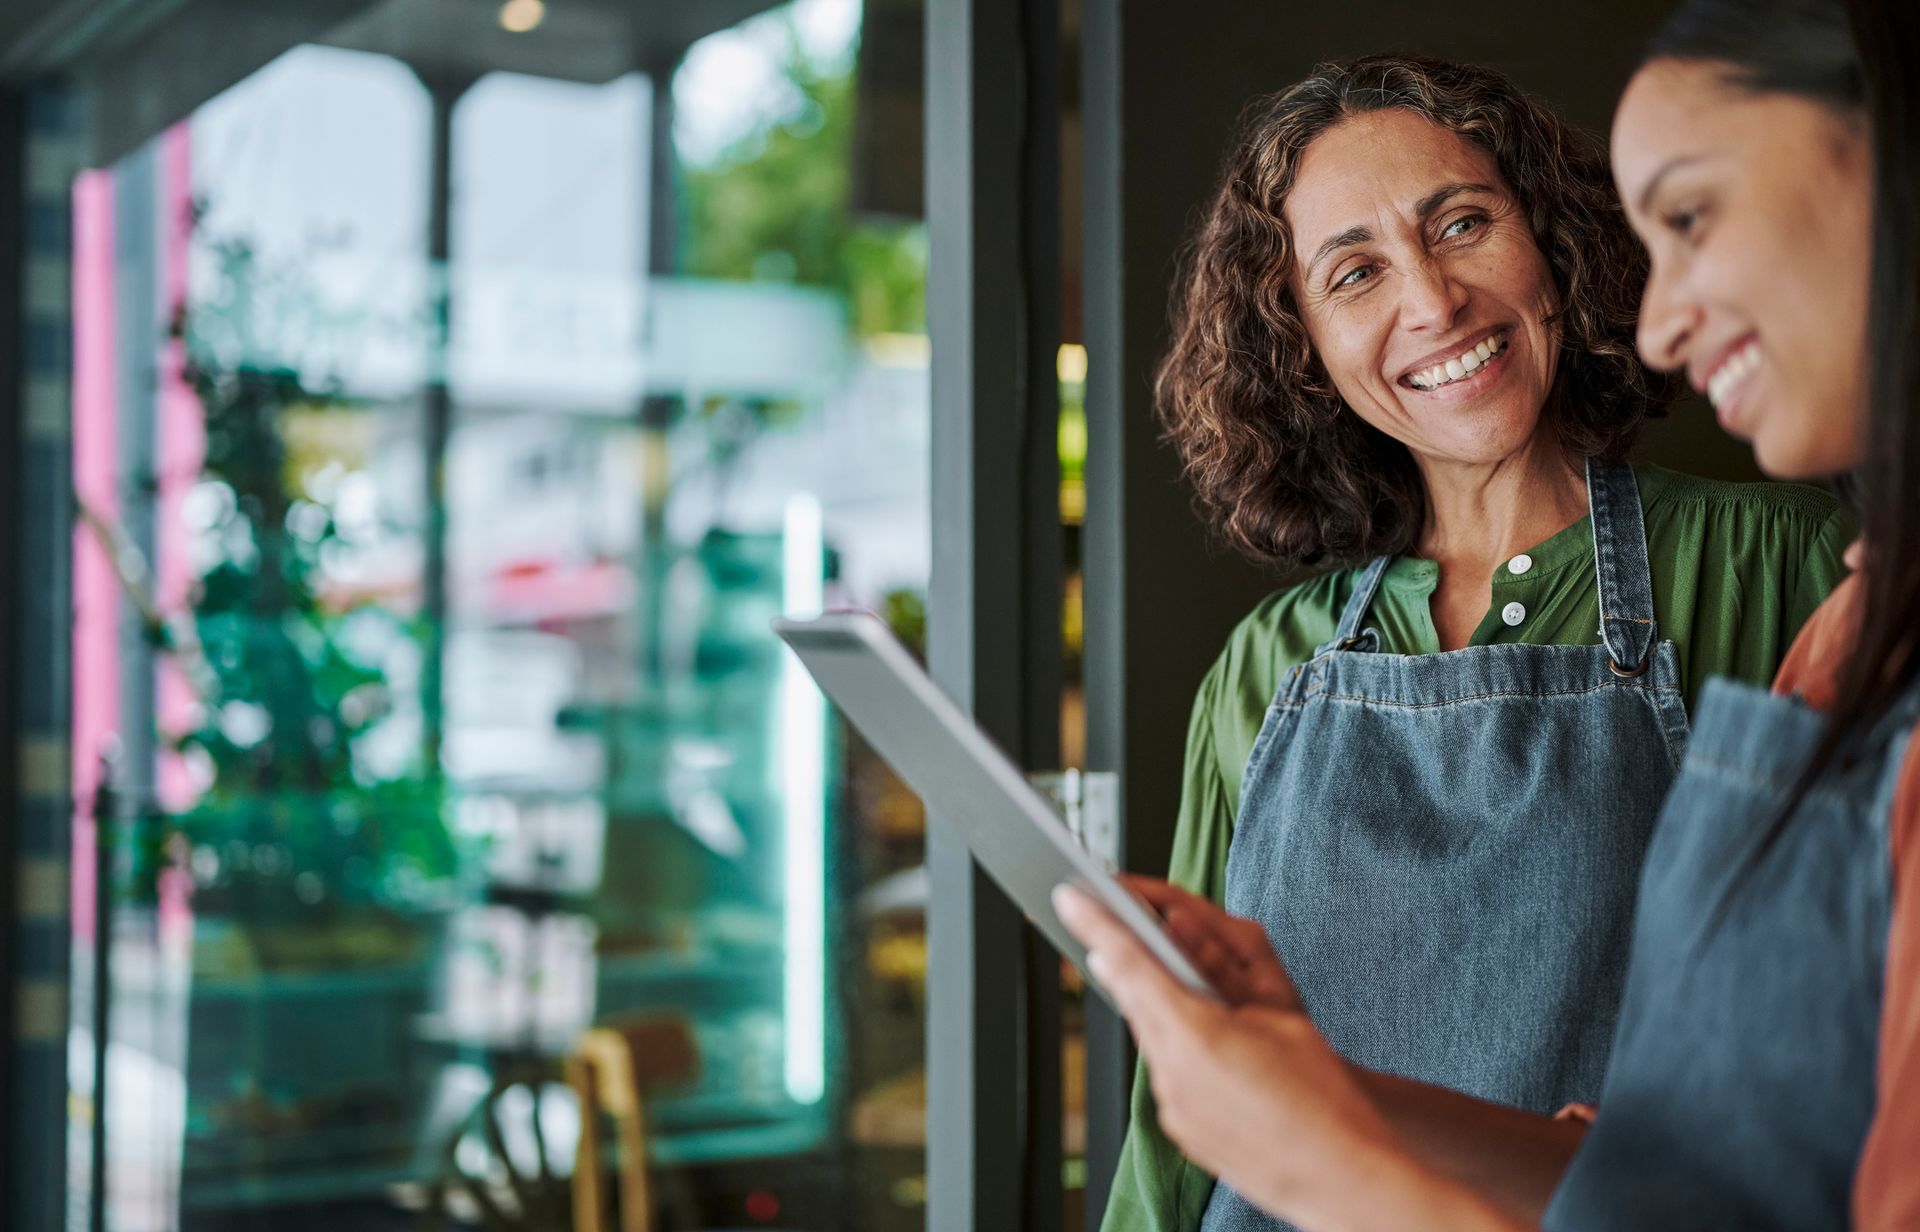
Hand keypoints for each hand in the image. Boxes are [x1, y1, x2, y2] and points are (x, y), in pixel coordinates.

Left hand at [1054, 885, 1402, 1226]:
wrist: (1343, 1176)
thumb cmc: (1322, 1092)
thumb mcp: (1280, 1010)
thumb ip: (1221, 966)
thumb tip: (1175, 930)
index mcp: (1195, 1033)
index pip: (1133, 963)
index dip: (1099, 925)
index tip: (1069, 896)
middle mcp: (1172, 1072)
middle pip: (1136, 1000)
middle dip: (1129, 963)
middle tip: (1118, 923)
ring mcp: (1173, 1106)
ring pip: (1152, 1037)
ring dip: (1159, 1008)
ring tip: (1177, 981)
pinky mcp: (1182, 1129)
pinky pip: (1168, 1075)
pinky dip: (1178, 1050)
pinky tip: (1206, 1041)